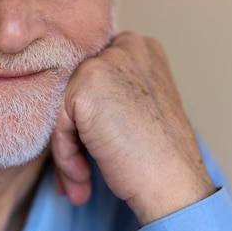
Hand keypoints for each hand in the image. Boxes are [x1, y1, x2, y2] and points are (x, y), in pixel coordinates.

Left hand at [51, 32, 215, 224]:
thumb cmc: (160, 157)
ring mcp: (106, 62)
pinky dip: (65, 155)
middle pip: (77, 90)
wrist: (173, 183)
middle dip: (75, 134)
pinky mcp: (86, 84)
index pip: (95, 76)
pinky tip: (83, 176)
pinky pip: (58, 124)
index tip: (92, 151)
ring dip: (69, 150)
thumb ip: (113, 93)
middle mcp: (127, 47)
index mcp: (144, 49)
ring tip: (81, 181)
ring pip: (65, 108)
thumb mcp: (141, 107)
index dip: (89, 117)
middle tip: (81, 172)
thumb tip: (74, 106)